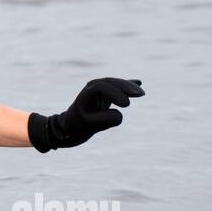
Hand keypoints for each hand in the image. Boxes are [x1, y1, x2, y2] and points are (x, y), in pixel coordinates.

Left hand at [28, 78, 143, 152]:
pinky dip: (127, 86)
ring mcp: (99, 91)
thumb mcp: (89, 126)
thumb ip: (104, 121)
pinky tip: (139, 83)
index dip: (115, 93)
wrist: (70, 127)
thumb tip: (120, 114)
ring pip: (115, 84)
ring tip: (141, 93)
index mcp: (86, 95)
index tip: (126, 105)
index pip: (102, 87)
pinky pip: (117, 88)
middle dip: (125, 86)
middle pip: (110, 82)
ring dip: (129, 87)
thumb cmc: (78, 126)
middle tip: (139, 94)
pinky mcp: (105, 95)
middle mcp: (92, 89)